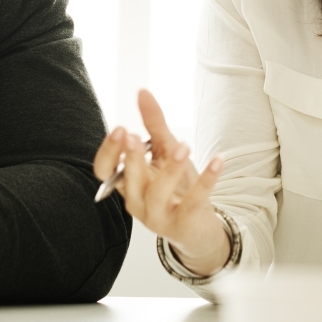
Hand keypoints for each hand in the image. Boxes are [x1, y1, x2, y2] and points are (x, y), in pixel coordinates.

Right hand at [93, 90, 229, 276]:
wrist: (198, 229)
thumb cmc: (177, 188)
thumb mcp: (165, 152)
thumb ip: (153, 124)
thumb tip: (142, 92)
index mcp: (127, 184)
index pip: (104, 171)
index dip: (109, 152)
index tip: (120, 129)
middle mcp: (137, 202)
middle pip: (127, 181)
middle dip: (130, 158)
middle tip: (134, 135)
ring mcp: (158, 216)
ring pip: (156, 194)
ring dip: (169, 169)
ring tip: (183, 146)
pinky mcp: (183, 224)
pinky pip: (193, 201)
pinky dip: (207, 180)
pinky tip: (217, 160)